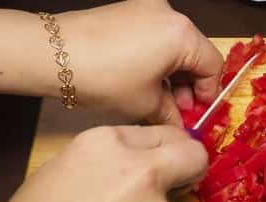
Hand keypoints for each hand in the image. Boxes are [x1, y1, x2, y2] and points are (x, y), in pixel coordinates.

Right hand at [0, 126, 206, 201]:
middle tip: (180, 183)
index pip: (159, 133)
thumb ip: (98, 168)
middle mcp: (141, 171)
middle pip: (192, 155)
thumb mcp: (55, 176)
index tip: (162, 164)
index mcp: (106, 144)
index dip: (163, 151)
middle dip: (191, 167)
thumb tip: (117, 178)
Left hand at [58, 0, 223, 124]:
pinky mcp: (128, 11)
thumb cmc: (103, 77)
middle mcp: (169, 13)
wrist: (53, 55)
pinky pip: (155, 37)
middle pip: (195, 53)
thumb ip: (171, 114)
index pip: (212, 65)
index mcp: (182, 33)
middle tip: (177, 112)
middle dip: (188, 85)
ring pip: (174, 46)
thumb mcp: (145, 104)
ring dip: (172, 74)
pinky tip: (143, 83)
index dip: (207, 94)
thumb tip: (180, 125)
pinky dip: (156, 60)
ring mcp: (147, 8)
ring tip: (158, 101)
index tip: (197, 114)